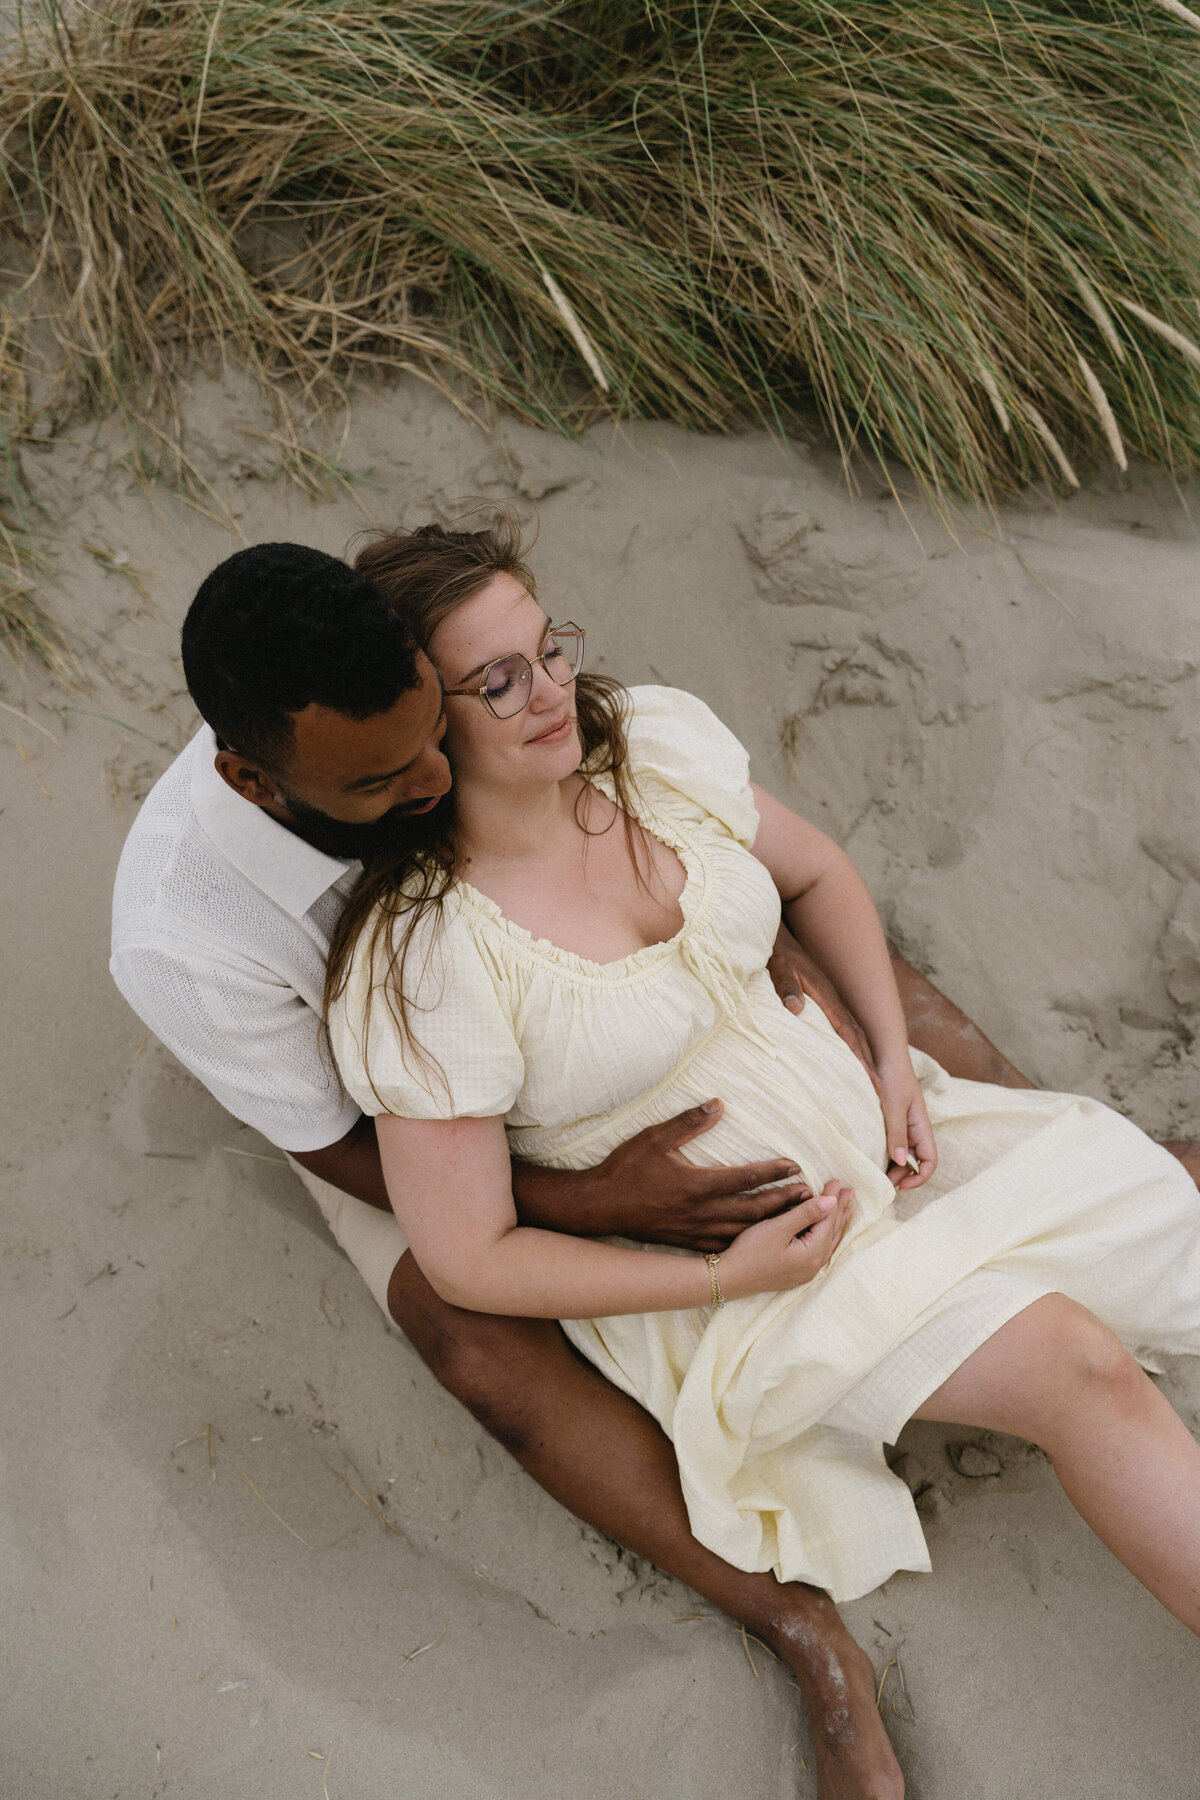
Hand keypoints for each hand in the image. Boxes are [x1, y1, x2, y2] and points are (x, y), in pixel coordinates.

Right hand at [577, 1098, 818, 1251]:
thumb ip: (689, 1121)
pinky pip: (725, 1245)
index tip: (795, 1165)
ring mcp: (695, 1231)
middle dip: (783, 1201)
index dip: (772, 1171)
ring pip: (743, 1230)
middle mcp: (701, 1212)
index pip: (745, 1178)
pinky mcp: (687, 1242)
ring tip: (794, 1214)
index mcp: (697, 1184)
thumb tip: (718, 1104)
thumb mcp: (655, 1137)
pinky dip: (747, 1241)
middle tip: (808, 1194)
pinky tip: (759, 1240)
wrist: (599, 1207)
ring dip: (771, 1222)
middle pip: (753, 1209)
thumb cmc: (625, 1169)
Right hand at [719, 1180, 854, 1298]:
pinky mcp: (796, 1272)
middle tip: (850, 1192)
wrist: (728, 1279)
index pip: (828, 1220)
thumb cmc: (750, 1252)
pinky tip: (825, 1231)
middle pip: (832, 1232)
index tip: (837, 1181)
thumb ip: (806, 1214)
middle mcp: (814, 1265)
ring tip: (844, 1209)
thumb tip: (832, 1202)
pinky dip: (825, 1234)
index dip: (833, 1199)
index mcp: (812, 1254)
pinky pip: (820, 1249)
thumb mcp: (778, 1228)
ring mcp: (806, 1271)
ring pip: (828, 1242)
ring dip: (835, 1223)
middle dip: (840, 1210)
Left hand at [768, 923, 878, 1087]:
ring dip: (861, 1056)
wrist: (778, 934)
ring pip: (850, 1032)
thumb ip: (785, 985)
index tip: (872, 1080)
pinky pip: (839, 1027)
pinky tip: (845, 1059)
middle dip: (868, 1064)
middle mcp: (831, 999)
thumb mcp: (777, 966)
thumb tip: (795, 1008)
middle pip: (856, 1036)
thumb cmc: (775, 952)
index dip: (860, 1057)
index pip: (847, 1032)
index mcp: (825, 995)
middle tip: (879, 1093)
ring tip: (869, 1082)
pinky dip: (848, 1045)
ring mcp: (827, 1000)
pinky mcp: (820, 1001)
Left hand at [877, 1058, 936, 1189]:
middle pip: (913, 1164)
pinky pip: (888, 1144)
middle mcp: (914, 1130)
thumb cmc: (892, 1077)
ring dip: (890, 1168)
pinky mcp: (888, 1122)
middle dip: (900, 1177)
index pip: (930, 1162)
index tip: (900, 1186)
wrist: (884, 1054)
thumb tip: (901, 1162)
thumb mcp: (893, 1105)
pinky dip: (881, 1154)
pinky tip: (867, 1158)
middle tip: (879, 1183)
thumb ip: (897, 1133)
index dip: (920, 1178)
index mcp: (922, 1127)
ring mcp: (901, 1127)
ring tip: (872, 1175)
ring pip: (899, 1156)